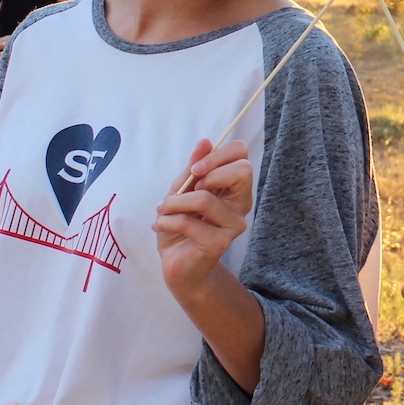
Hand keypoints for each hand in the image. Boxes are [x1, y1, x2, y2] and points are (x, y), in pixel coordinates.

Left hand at [153, 139, 254, 295]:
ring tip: (165, 211)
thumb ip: (194, 167)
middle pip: (242, 171)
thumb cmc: (180, 225)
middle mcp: (241, 205)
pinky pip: (188, 222)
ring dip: (175, 203)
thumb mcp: (182, 190)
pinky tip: (160, 226)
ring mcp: (233, 225)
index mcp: (234, 189)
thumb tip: (205, 141)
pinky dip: (166, 221)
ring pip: (205, 198)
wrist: (176, 263)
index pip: (242, 156)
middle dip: (207, 172)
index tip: (195, 169)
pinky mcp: (219, 243)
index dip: (219, 155)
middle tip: (187, 187)